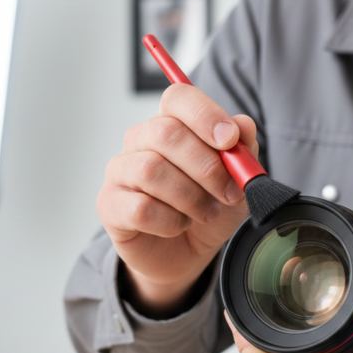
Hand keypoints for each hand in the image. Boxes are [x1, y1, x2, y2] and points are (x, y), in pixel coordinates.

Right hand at [97, 83, 256, 316]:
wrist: (186, 254)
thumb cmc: (206, 208)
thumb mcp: (236, 181)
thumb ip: (242, 150)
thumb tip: (243, 125)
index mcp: (170, 123)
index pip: (178, 98)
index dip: (205, 115)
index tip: (230, 140)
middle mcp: (139, 140)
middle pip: (165, 133)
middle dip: (206, 166)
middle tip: (229, 192)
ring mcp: (120, 171)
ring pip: (151, 170)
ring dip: (190, 197)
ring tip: (206, 212)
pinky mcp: (109, 204)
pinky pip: (141, 208)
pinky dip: (170, 221)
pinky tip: (179, 225)